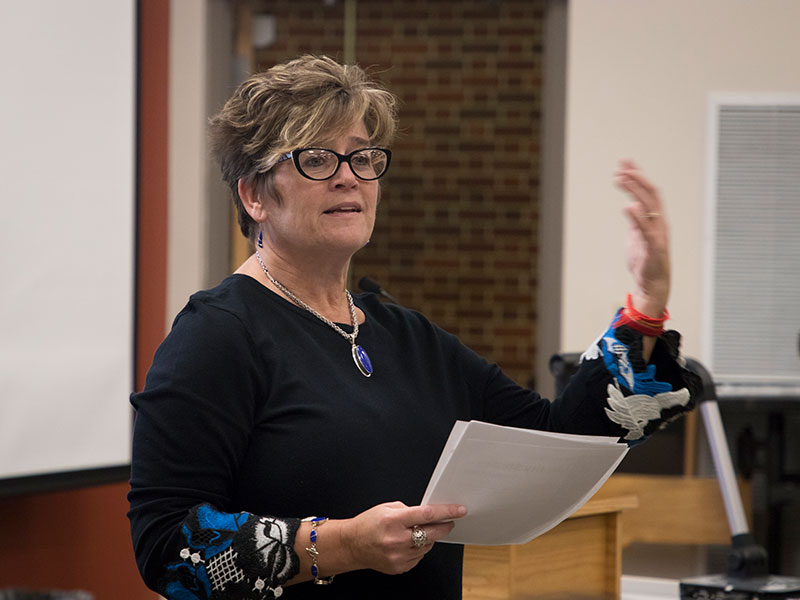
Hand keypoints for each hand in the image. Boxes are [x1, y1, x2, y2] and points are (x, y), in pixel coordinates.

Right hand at [342, 501, 465, 574]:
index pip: (426, 514)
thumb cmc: (368, 524)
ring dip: (429, 537)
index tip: (459, 510)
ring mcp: (398, 555)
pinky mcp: (399, 567)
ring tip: (417, 532)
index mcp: (393, 520)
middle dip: (445, 526)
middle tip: (449, 521)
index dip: (446, 512)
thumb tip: (428, 513)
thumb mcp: (386, 508)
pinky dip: (419, 549)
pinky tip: (409, 543)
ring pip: (427, 546)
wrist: (352, 544)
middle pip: (432, 533)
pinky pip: (419, 557)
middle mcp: (397, 539)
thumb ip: (409, 509)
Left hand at [615, 159, 670, 316]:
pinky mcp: (653, 248)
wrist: (652, 284)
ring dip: (635, 191)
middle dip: (637, 179)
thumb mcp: (637, 236)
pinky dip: (638, 218)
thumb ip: (635, 221)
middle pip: (651, 194)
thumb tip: (630, 205)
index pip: (649, 192)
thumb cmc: (645, 261)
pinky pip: (646, 230)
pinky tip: (628, 207)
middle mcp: (659, 223)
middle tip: (622, 167)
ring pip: (649, 207)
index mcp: (656, 220)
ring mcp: (657, 234)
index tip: (624, 164)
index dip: (638, 177)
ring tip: (621, 178)